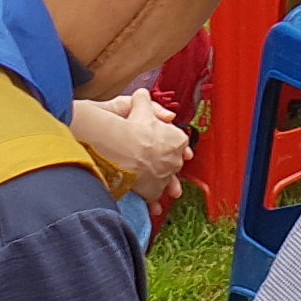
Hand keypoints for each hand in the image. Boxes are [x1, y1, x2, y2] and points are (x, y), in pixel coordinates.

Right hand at [68, 92, 196, 200]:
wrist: (123, 148)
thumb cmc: (133, 127)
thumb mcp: (139, 107)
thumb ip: (143, 100)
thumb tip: (142, 93)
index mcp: (177, 139)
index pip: (177, 142)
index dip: (168, 143)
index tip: (162, 146)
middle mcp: (175, 159)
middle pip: (172, 163)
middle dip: (167, 165)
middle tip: (159, 168)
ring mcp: (166, 176)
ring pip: (165, 182)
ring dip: (164, 186)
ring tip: (164, 192)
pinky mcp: (154, 190)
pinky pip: (154, 197)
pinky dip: (152, 201)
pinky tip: (152, 207)